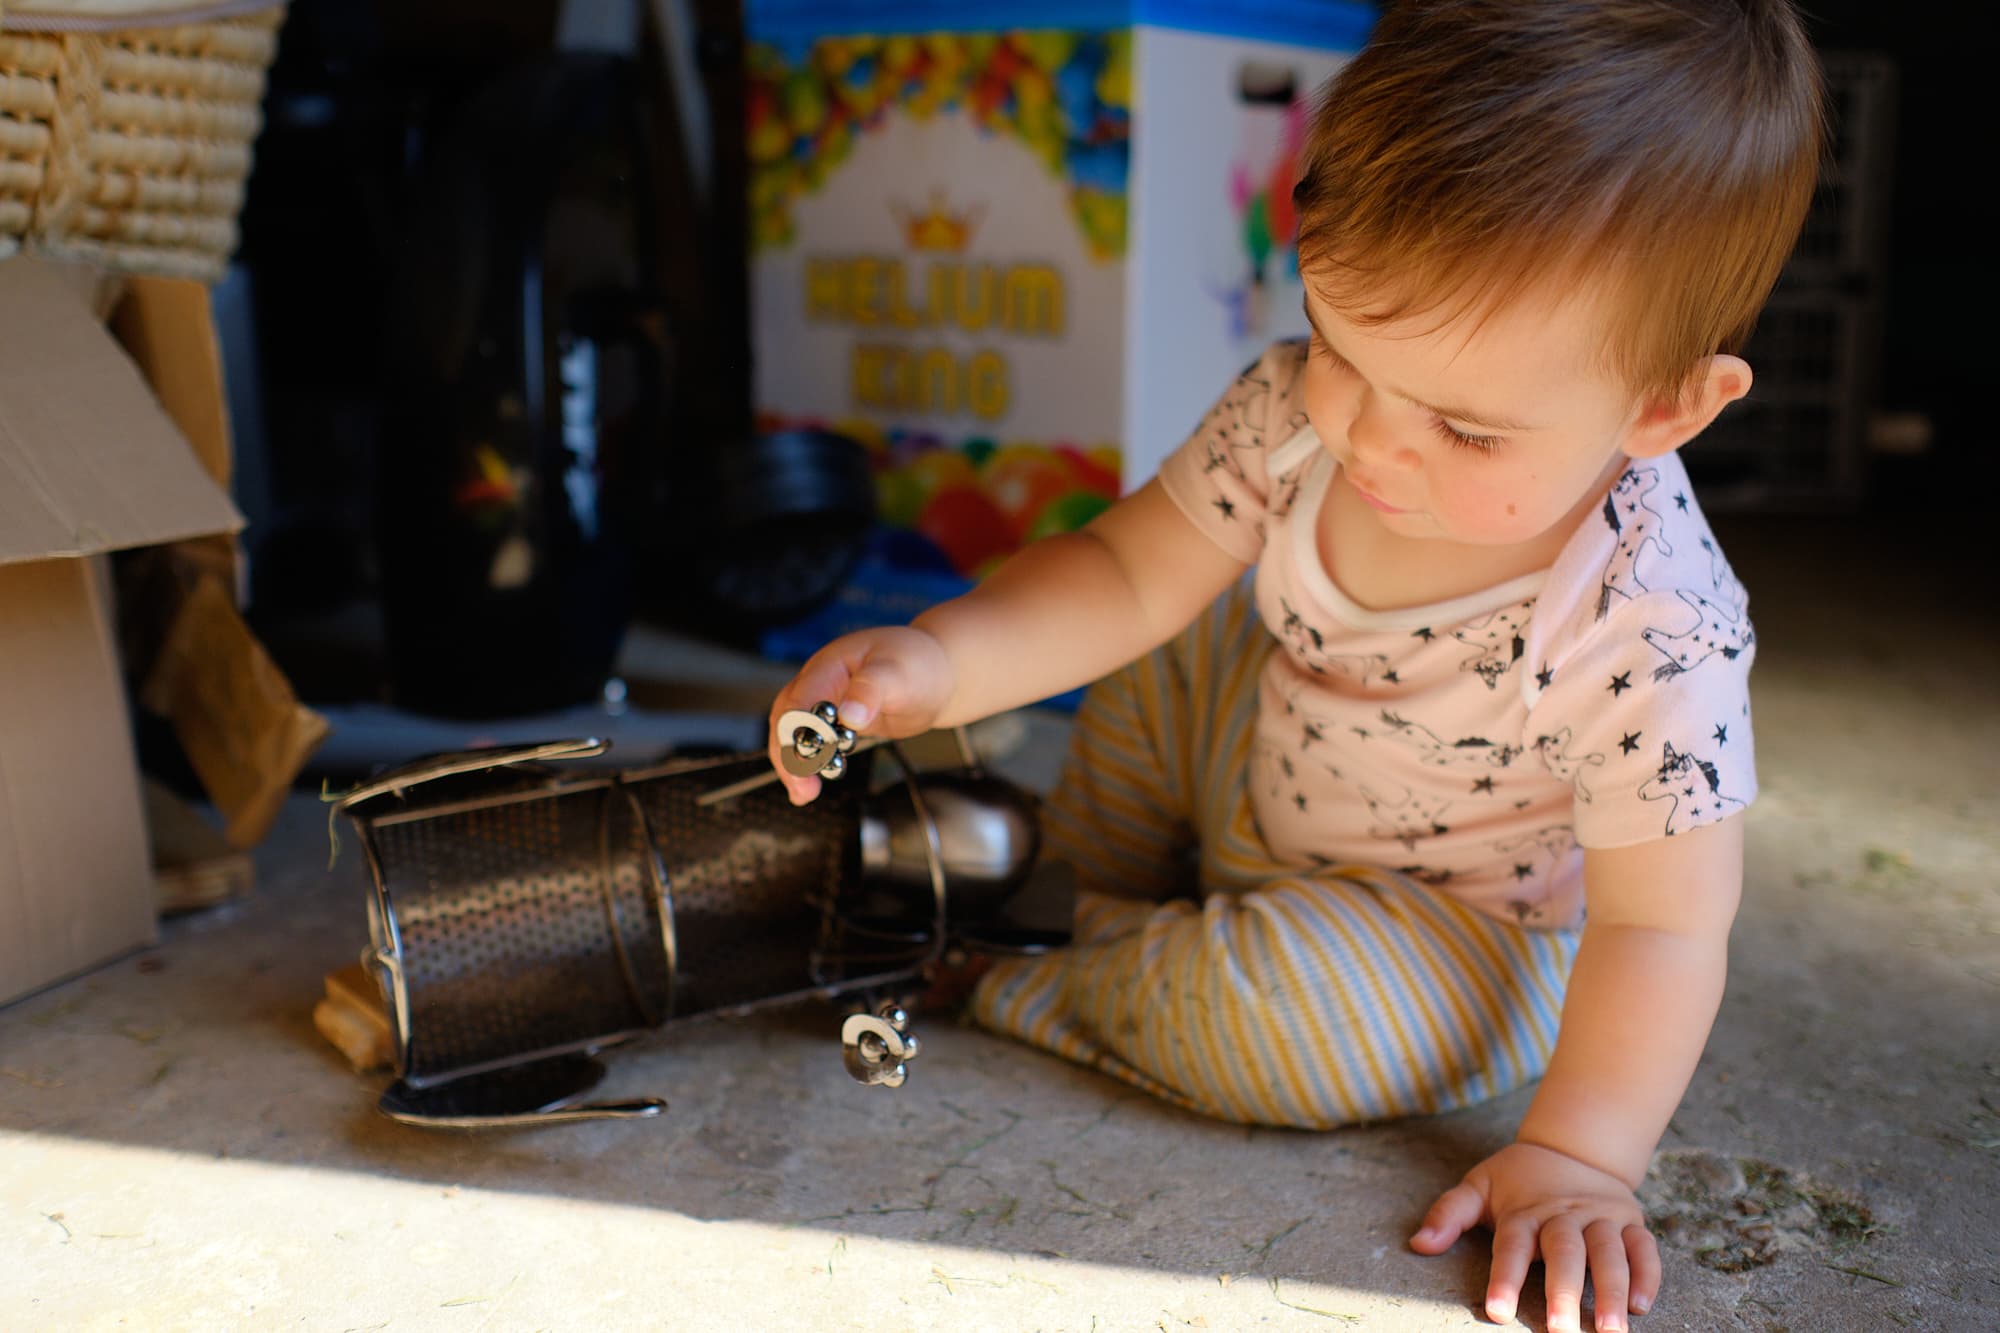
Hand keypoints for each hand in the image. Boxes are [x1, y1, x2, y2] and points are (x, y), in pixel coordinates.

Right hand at [767, 626, 954, 803]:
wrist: (937, 675)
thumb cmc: (918, 666)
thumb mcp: (898, 674)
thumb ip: (872, 691)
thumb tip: (849, 716)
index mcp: (831, 666)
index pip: (801, 696)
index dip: (798, 726)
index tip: (804, 753)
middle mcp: (822, 684)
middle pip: (788, 718)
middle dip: (789, 752)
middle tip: (802, 783)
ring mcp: (827, 705)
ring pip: (796, 735)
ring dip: (796, 764)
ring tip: (805, 794)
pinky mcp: (837, 726)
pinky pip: (815, 746)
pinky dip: (810, 766)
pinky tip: (809, 790)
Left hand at [1410, 1142, 1660, 1331]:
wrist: (1573, 1147)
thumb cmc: (1519, 1179)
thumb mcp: (1479, 1186)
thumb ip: (1449, 1214)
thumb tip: (1419, 1244)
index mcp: (1525, 1210)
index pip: (1512, 1244)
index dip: (1505, 1277)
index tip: (1497, 1311)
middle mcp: (1565, 1214)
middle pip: (1565, 1251)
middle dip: (1564, 1290)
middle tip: (1561, 1329)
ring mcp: (1601, 1217)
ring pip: (1609, 1252)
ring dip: (1612, 1290)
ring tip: (1610, 1329)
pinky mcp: (1631, 1222)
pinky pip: (1644, 1248)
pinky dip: (1647, 1274)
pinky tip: (1642, 1306)